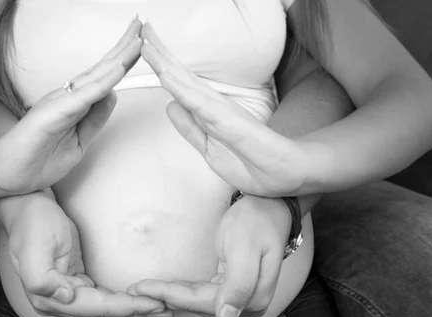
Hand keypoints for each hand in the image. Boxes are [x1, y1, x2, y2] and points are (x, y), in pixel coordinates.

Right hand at [0, 17, 143, 194]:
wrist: (7, 173)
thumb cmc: (37, 158)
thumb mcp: (78, 141)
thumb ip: (94, 119)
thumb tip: (113, 95)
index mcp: (74, 102)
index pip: (103, 76)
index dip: (122, 59)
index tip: (141, 42)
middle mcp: (67, 96)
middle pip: (102, 68)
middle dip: (124, 46)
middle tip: (143, 24)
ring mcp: (59, 101)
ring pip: (96, 76)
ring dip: (118, 57)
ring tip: (138, 38)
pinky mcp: (53, 112)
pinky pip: (84, 95)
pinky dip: (103, 81)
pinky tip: (119, 68)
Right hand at [3, 191, 171, 316]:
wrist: (27, 207)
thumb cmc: (32, 224)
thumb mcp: (33, 249)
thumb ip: (42, 280)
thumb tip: (65, 297)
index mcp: (48, 298)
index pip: (95, 307)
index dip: (125, 308)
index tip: (152, 305)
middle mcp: (58, 302)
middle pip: (103, 312)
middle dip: (135, 312)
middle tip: (167, 312)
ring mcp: (67, 294)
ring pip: (106, 307)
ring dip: (134, 310)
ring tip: (162, 311)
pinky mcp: (77, 283)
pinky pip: (104, 297)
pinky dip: (124, 300)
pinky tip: (142, 302)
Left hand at [127, 195, 290, 316]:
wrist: (269, 207)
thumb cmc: (256, 222)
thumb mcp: (245, 249)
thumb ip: (239, 284)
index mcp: (254, 299)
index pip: (204, 302)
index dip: (172, 296)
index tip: (144, 288)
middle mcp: (248, 304)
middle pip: (199, 304)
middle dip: (166, 297)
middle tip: (134, 289)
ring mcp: (240, 297)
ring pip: (197, 300)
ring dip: (169, 295)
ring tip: (141, 289)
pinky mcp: (230, 287)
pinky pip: (201, 292)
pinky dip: (180, 290)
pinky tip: (161, 288)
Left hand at [139, 22, 309, 196]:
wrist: (290, 174)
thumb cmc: (254, 164)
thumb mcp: (211, 150)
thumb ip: (190, 129)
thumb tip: (169, 106)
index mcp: (208, 112)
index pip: (180, 83)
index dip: (161, 63)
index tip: (143, 43)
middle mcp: (213, 106)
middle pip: (180, 75)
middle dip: (158, 52)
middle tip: (140, 26)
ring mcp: (221, 111)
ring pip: (186, 84)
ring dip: (165, 61)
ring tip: (145, 38)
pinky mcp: (230, 122)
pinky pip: (200, 104)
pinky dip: (181, 87)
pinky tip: (165, 73)